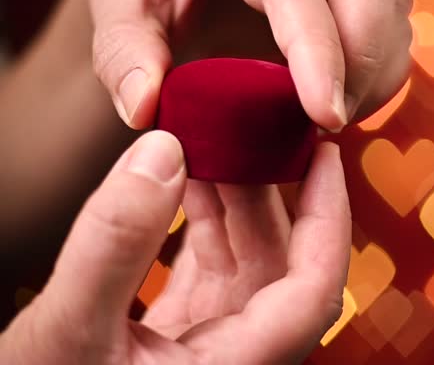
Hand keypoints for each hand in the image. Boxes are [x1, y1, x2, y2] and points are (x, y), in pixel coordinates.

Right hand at [0, 131, 351, 363]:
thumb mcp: (69, 330)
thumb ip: (116, 245)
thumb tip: (164, 153)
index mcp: (238, 364)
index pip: (315, 288)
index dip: (330, 216)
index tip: (326, 153)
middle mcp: (238, 353)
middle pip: (281, 260)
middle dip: (270, 188)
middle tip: (252, 125)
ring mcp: (212, 343)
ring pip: (246, 259)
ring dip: (232, 199)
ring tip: (211, 140)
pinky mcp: (183, 334)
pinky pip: (212, 267)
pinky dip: (202, 222)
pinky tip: (183, 182)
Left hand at [86, 0, 411, 131]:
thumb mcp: (116, 14)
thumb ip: (122, 59)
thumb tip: (146, 109)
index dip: (318, 51)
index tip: (325, 117)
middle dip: (364, 59)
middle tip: (329, 122)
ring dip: (377, 70)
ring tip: (329, 117)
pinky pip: (394, 22)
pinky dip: (380, 72)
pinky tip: (341, 102)